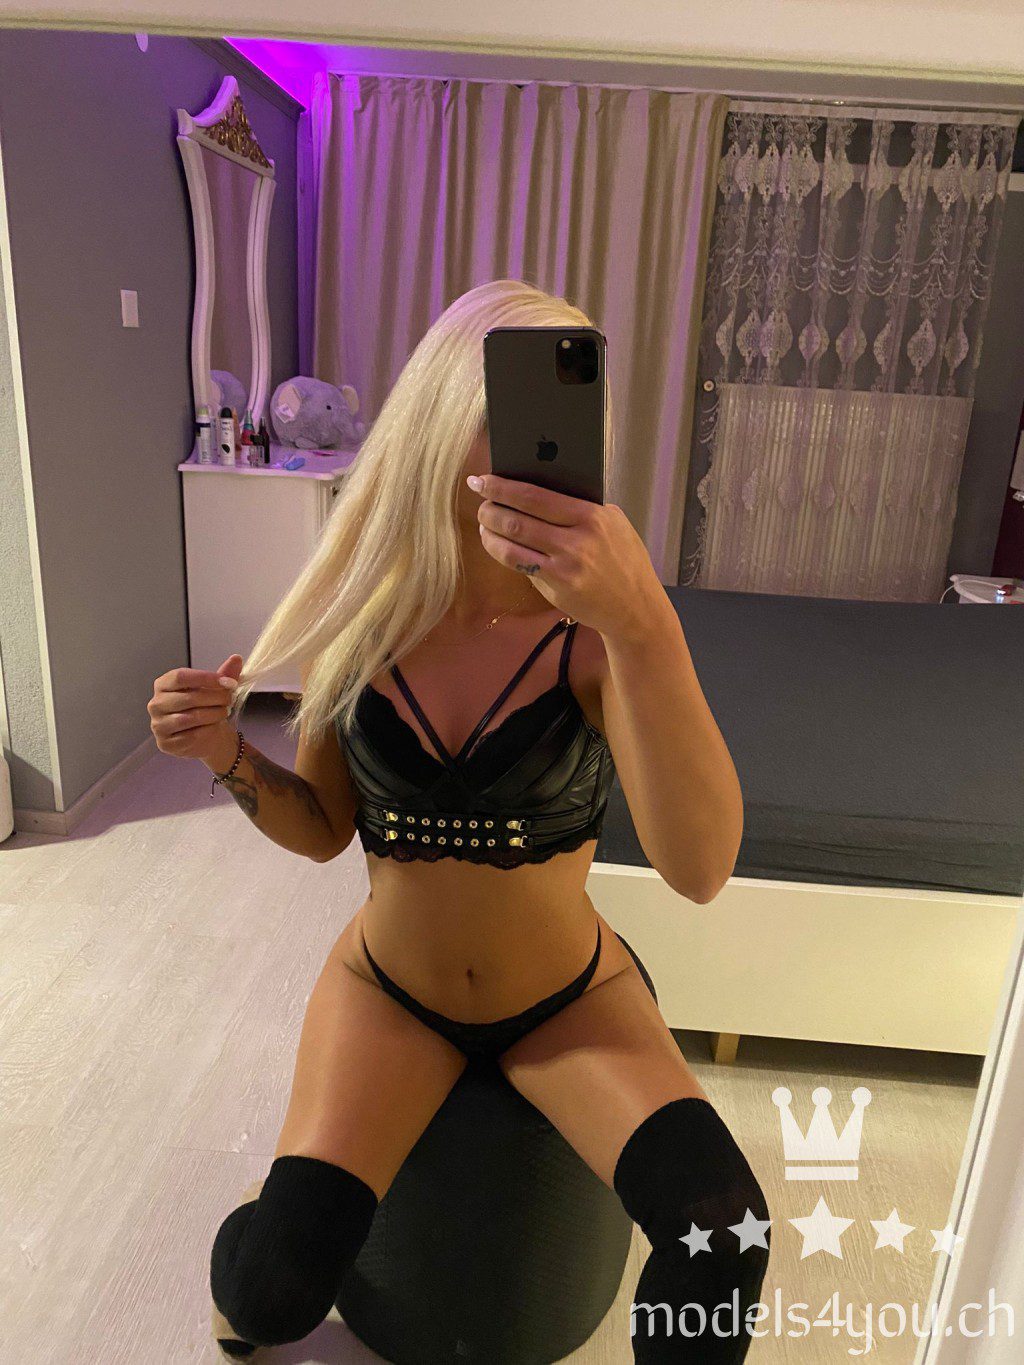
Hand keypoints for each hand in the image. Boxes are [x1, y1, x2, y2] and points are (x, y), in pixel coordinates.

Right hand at [149, 654, 242, 763]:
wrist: (206, 737)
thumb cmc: (205, 708)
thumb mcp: (215, 689)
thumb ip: (224, 674)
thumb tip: (236, 658)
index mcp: (163, 685)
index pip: (180, 676)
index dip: (205, 678)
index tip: (228, 682)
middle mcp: (156, 704)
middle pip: (188, 698)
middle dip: (215, 698)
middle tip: (230, 699)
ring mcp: (158, 725)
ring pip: (190, 718)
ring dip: (213, 714)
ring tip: (224, 711)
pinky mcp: (165, 743)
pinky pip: (191, 736)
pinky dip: (208, 730)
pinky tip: (214, 727)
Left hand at [467, 473, 664, 639]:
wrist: (635, 606)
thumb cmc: (624, 560)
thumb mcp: (613, 523)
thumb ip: (580, 507)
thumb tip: (536, 490)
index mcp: (592, 516)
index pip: (536, 496)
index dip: (503, 487)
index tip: (483, 480)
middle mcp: (577, 540)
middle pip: (518, 519)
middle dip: (490, 507)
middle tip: (479, 500)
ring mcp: (565, 566)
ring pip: (512, 543)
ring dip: (489, 530)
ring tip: (483, 522)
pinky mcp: (557, 587)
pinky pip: (519, 564)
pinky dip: (500, 551)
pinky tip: (495, 542)